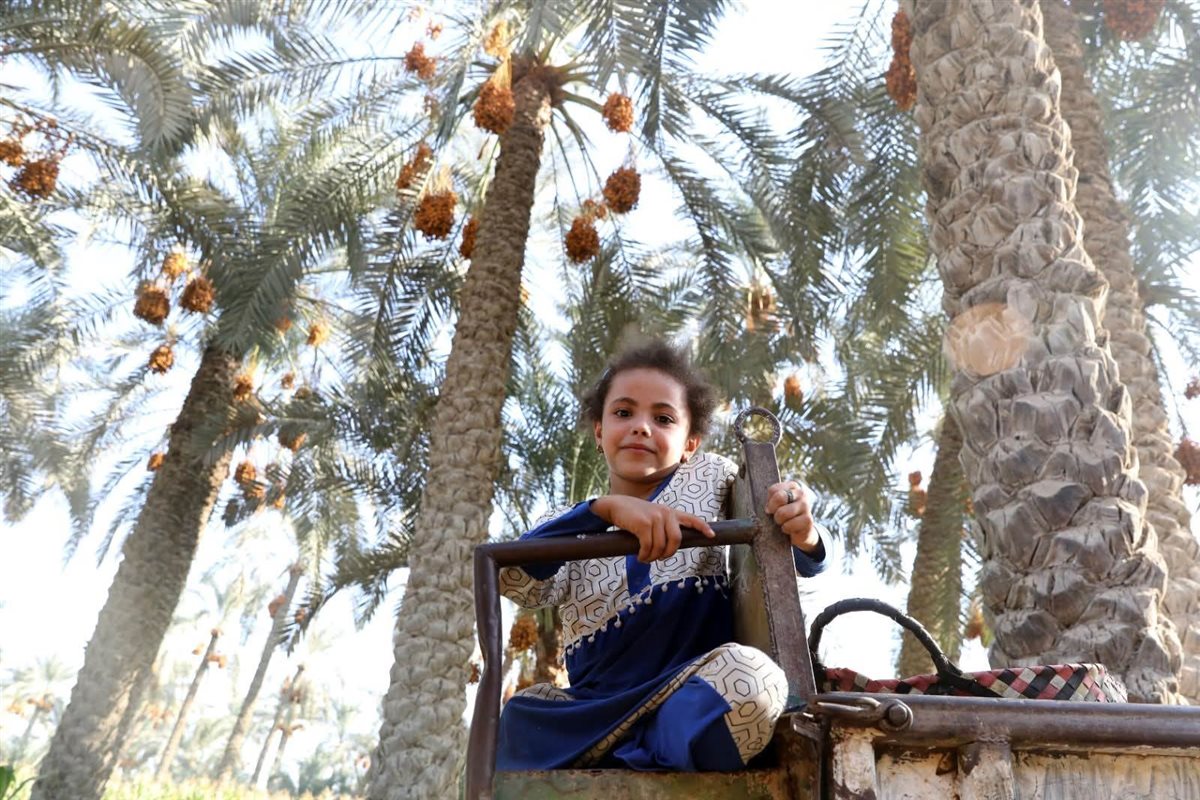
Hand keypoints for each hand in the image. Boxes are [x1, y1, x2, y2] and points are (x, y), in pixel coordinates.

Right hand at [591, 495, 714, 562]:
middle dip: (667, 554)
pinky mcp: (644, 524)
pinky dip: (644, 555)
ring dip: (652, 557)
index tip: (711, 535)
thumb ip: (663, 527)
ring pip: (660, 546)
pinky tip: (640, 555)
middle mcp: (665, 513)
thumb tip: (669, 548)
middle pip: (676, 540)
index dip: (702, 527)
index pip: (691, 519)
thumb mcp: (653, 517)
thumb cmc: (634, 516)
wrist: (616, 506)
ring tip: (645, 557)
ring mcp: (655, 518)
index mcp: (670, 512)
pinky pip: (648, 547)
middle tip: (657, 558)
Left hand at [765, 481, 817, 552]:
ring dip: (779, 521)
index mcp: (792, 486)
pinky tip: (790, 529)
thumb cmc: (784, 515)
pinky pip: (789, 525)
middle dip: (774, 510)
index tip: (771, 508)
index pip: (773, 490)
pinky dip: (786, 529)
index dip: (769, 502)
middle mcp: (801, 493)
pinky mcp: (808, 520)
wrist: (799, 531)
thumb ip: (770, 501)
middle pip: (779, 497)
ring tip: (784, 522)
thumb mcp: (776, 505)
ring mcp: (806, 506)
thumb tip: (768, 509)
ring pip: (783, 513)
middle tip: (776, 516)